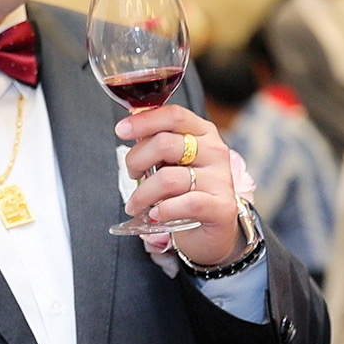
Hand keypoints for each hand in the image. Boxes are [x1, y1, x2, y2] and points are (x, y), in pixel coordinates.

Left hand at [115, 104, 245, 267]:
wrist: (212, 228)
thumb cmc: (188, 191)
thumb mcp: (173, 161)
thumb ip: (156, 144)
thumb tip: (130, 129)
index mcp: (203, 133)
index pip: (174, 115)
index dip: (144, 121)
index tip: (121, 130)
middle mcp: (214, 151)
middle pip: (164, 144)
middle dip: (136, 161)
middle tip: (132, 175)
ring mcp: (220, 179)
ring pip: (168, 178)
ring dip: (143, 194)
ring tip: (135, 205)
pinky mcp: (221, 206)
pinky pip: (186, 203)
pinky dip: (163, 210)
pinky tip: (155, 214)